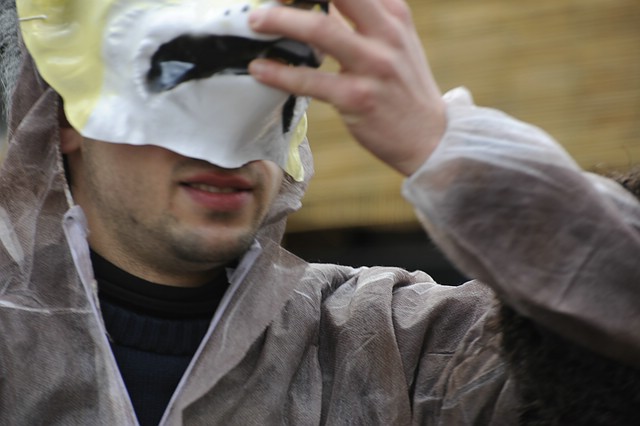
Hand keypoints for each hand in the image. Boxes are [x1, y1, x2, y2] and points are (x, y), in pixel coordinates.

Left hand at [248, 0, 446, 175]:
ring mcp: (372, 66)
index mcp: (394, 14)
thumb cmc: (404, 89)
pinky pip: (310, 80)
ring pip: (319, 30)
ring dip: (281, 21)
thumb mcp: (395, 43)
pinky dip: (279, 73)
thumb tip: (317, 5)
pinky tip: (259, 70)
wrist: (430, 137)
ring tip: (255, 23)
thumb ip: (363, 21)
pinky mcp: (357, 98)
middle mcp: (386, 34)